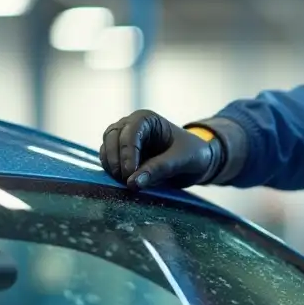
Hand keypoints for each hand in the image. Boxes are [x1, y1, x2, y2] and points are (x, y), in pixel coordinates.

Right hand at [99, 110, 218, 189]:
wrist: (197, 163)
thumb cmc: (193, 155)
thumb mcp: (182, 160)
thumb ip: (159, 169)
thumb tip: (133, 183)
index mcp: (147, 120)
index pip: (129, 132)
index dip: (127, 153)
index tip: (130, 173)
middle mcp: (131, 126)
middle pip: (112, 138)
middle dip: (116, 160)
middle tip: (126, 181)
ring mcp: (123, 140)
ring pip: (107, 149)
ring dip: (112, 167)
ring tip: (127, 183)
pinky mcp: (122, 155)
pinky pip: (108, 161)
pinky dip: (112, 172)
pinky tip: (124, 182)